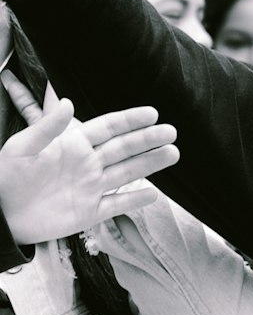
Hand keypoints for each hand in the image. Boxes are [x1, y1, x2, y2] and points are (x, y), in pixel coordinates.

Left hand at [0, 71, 179, 243]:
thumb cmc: (5, 174)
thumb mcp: (22, 146)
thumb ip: (47, 126)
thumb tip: (68, 101)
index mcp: (74, 143)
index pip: (109, 127)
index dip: (131, 120)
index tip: (152, 113)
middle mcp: (87, 163)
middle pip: (124, 148)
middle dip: (148, 139)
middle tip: (172, 132)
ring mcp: (90, 188)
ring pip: (127, 173)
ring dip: (150, 164)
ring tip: (173, 153)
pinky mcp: (87, 213)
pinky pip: (116, 205)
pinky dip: (135, 201)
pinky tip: (153, 195)